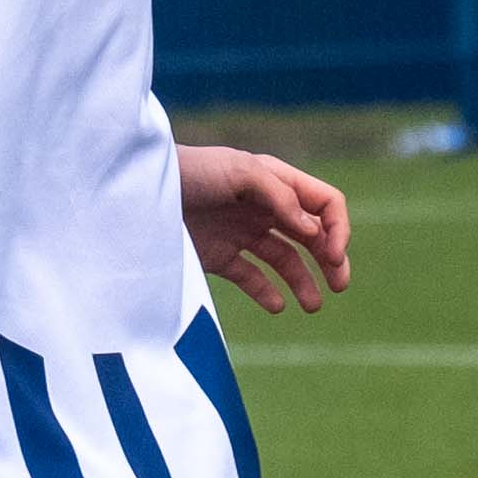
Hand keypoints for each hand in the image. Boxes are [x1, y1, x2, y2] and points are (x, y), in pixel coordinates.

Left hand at [179, 145, 350, 314]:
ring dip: (303, 281)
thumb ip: (280, 197)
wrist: (137, 191)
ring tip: (312, 306)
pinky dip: (266, 293)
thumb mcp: (240, 171)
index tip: (333, 254)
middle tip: (340, 285)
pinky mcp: (219, 255)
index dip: (337, 228)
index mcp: (275, 182)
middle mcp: (264, 207)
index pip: (324, 204)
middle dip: (331, 259)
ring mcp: (242, 232)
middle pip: (312, 235)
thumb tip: (314, 232)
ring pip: (285, 260)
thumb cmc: (190, 171)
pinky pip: (251, 278)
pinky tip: (276, 306)